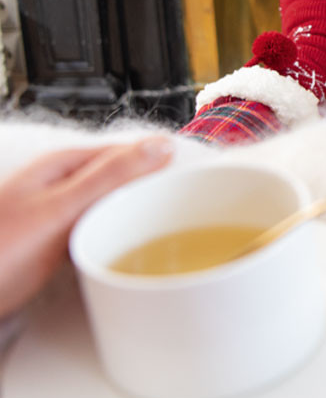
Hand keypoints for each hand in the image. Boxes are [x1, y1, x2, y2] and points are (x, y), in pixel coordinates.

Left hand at [0, 138, 172, 317]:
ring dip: (137, 215)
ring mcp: (57, 214)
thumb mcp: (60, 211)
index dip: (164, 161)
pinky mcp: (55, 243)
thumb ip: (109, 177)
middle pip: (123, 178)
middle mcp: (60, 185)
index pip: (128, 150)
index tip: (199, 176)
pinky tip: (129, 252)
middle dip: (154, 190)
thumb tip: (158, 145)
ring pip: (113, 205)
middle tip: (188, 209)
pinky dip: (119, 237)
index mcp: (62, 165)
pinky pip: (100, 230)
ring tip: (166, 230)